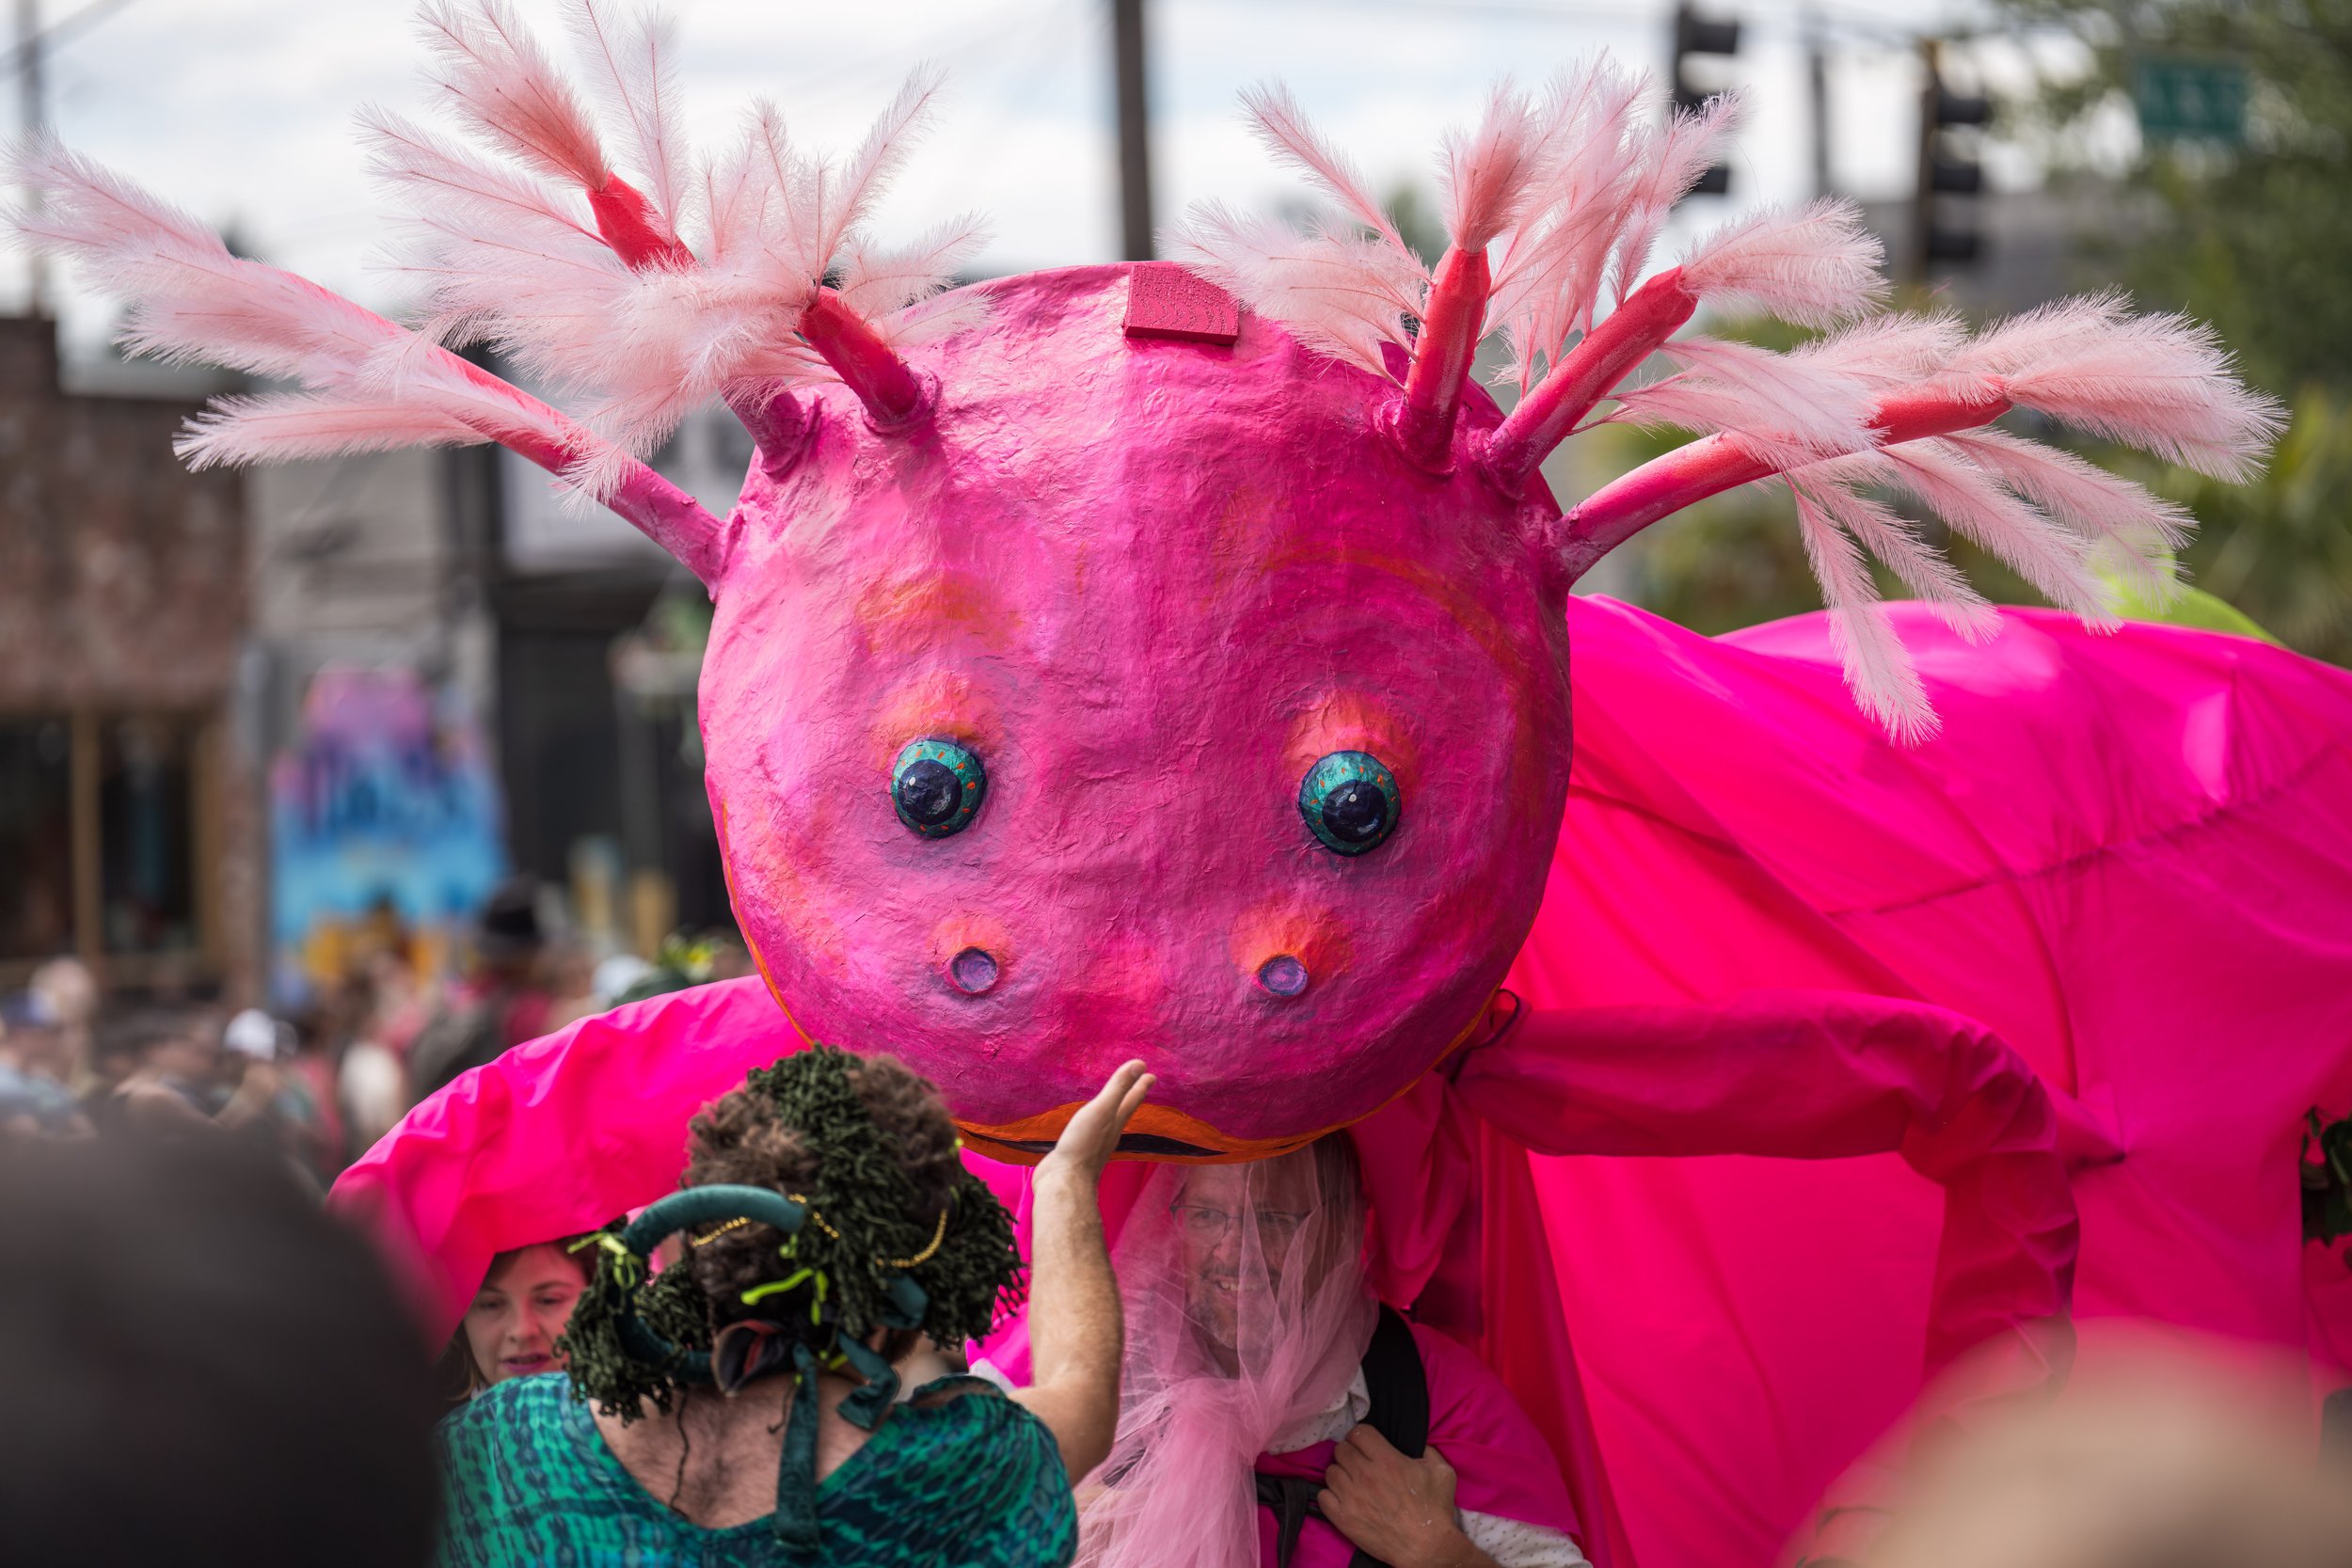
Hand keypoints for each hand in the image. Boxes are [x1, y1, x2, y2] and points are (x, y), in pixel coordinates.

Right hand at [1038, 1060, 1152, 1185]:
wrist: (1064, 1181)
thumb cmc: (1083, 1145)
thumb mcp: (1102, 1110)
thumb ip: (1118, 1088)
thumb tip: (1140, 1064)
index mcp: (1115, 1122)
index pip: (1131, 1099)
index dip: (1140, 1086)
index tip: (1151, 1075)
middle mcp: (1108, 1133)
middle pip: (1122, 1111)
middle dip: (1130, 1096)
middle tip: (1138, 1084)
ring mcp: (1092, 1144)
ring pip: (1105, 1122)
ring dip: (1110, 1110)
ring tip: (1111, 1103)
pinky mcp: (1076, 1153)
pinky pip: (1086, 1132)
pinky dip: (1089, 1123)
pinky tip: (1084, 1124)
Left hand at [1318, 1425, 1488, 1567]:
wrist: (1426, 1548)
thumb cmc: (1435, 1510)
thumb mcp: (1441, 1472)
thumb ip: (1428, 1451)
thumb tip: (1418, 1445)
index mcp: (1387, 1460)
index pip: (1359, 1432)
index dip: (1360, 1436)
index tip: (1365, 1444)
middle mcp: (1366, 1475)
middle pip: (1341, 1449)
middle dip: (1350, 1453)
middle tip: (1359, 1463)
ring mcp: (1352, 1497)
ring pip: (1330, 1472)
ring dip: (1340, 1474)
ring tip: (1351, 1482)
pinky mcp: (1344, 1518)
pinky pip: (1323, 1496)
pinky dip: (1330, 1495)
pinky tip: (1343, 1499)